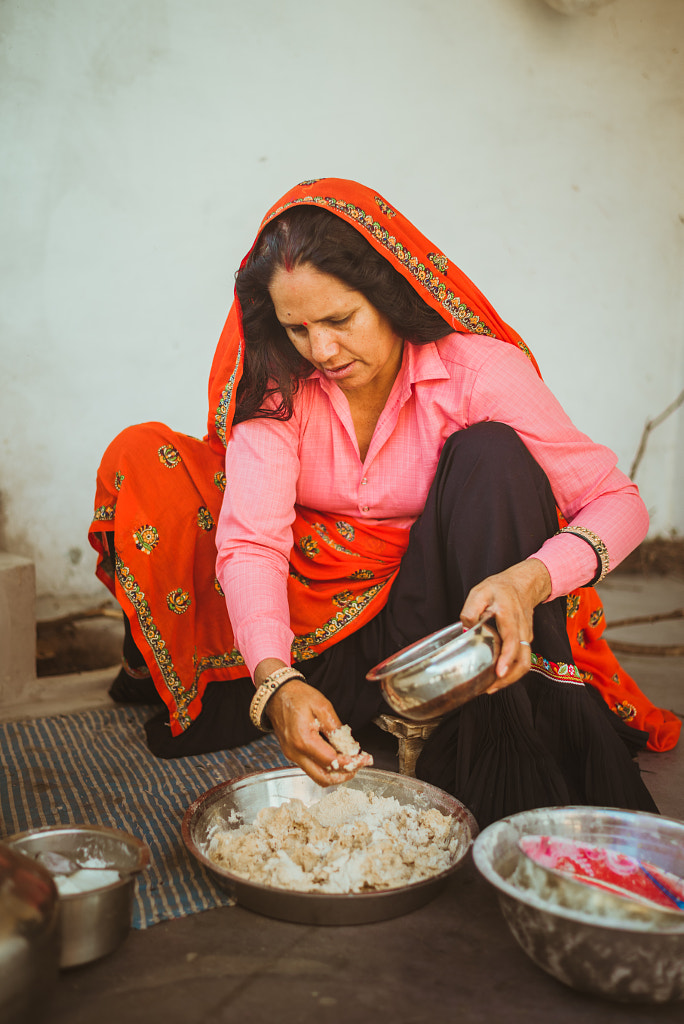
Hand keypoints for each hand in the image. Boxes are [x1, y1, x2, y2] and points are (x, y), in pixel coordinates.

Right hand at [254, 662, 369, 785]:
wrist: (277, 694)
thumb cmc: (298, 697)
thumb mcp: (322, 706)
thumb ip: (336, 728)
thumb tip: (349, 746)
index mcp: (303, 740)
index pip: (331, 761)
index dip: (351, 762)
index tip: (364, 759)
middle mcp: (295, 753)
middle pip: (323, 778)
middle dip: (345, 775)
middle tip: (359, 765)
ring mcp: (292, 756)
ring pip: (317, 776)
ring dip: (336, 774)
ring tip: (351, 762)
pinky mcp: (292, 754)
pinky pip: (311, 768)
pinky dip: (326, 768)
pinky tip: (337, 757)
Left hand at [459, 558, 550, 692]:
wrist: (522, 584)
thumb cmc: (500, 589)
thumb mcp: (480, 592)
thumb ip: (471, 609)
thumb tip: (465, 629)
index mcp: (510, 617)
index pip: (512, 641)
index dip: (507, 659)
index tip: (498, 672)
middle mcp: (522, 630)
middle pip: (523, 660)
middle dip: (508, 678)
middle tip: (490, 688)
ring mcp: (526, 637)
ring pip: (525, 663)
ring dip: (511, 678)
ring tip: (491, 687)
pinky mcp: (525, 641)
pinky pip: (522, 660)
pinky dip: (512, 671)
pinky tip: (496, 675)